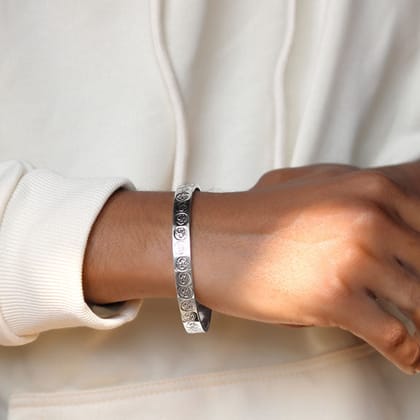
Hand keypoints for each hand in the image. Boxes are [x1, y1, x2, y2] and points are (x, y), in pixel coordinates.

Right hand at [192, 164, 419, 373]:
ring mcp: (354, 257)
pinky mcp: (335, 299)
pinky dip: (411, 354)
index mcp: (370, 186)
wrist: (210, 238)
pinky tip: (408, 356)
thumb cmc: (257, 213)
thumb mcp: (314, 181)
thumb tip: (398, 197)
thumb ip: (363, 189)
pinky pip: (398, 337)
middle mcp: (369, 217)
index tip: (416, 267)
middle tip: (413, 299)